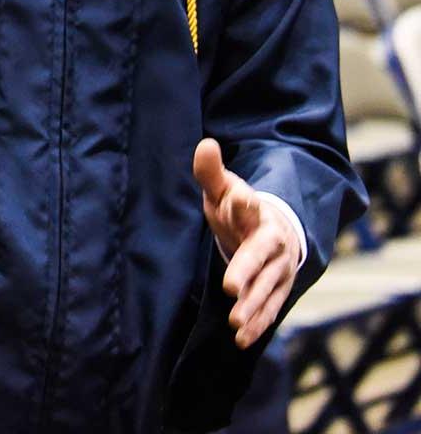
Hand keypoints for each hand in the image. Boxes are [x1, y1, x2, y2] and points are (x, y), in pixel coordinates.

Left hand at [193, 139, 301, 347]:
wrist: (275, 229)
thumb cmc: (240, 208)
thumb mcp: (224, 189)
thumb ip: (211, 172)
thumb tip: (205, 144)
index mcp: (256, 214)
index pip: (249, 207)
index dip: (243, 203)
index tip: (240, 198)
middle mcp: (272, 243)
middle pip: (260, 257)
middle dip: (247, 270)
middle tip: (231, 287)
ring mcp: (278, 269)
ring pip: (267, 289)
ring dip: (252, 307)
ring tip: (234, 322)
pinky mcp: (278, 290)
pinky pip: (269, 308)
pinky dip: (257, 323)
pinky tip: (241, 338)